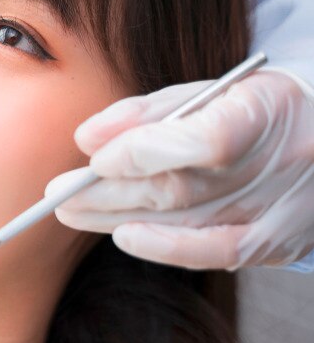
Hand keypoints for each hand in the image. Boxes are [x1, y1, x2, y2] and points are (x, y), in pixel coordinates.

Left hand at [48, 68, 313, 269]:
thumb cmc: (254, 108)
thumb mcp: (206, 91)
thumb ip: (145, 113)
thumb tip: (86, 140)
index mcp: (267, 110)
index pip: (205, 139)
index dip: (145, 152)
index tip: (95, 159)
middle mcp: (282, 164)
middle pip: (184, 188)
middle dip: (110, 192)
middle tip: (57, 193)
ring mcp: (284, 209)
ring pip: (188, 220)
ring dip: (119, 217)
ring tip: (70, 211)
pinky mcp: (280, 240)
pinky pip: (216, 251)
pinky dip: (165, 247)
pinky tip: (122, 237)